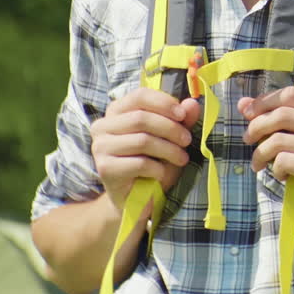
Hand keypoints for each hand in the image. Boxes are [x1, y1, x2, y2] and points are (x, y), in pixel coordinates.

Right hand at [90, 87, 201, 211]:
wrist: (136, 198)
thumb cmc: (153, 162)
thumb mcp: (171, 137)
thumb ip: (181, 119)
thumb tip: (192, 103)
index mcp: (116, 111)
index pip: (139, 95)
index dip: (164, 103)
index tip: (183, 115)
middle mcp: (102, 126)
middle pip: (141, 118)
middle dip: (170, 129)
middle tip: (187, 140)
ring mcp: (100, 147)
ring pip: (142, 140)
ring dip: (169, 150)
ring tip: (182, 158)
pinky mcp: (105, 168)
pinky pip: (139, 163)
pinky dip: (158, 168)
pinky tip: (162, 173)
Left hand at [239, 87, 293, 222]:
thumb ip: (274, 115)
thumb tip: (243, 103)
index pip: (291, 94)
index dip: (264, 102)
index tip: (248, 114)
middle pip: (281, 114)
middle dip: (256, 126)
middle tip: (248, 139)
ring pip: (277, 140)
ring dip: (260, 153)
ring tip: (259, 162)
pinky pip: (282, 161)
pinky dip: (275, 169)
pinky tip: (282, 175)